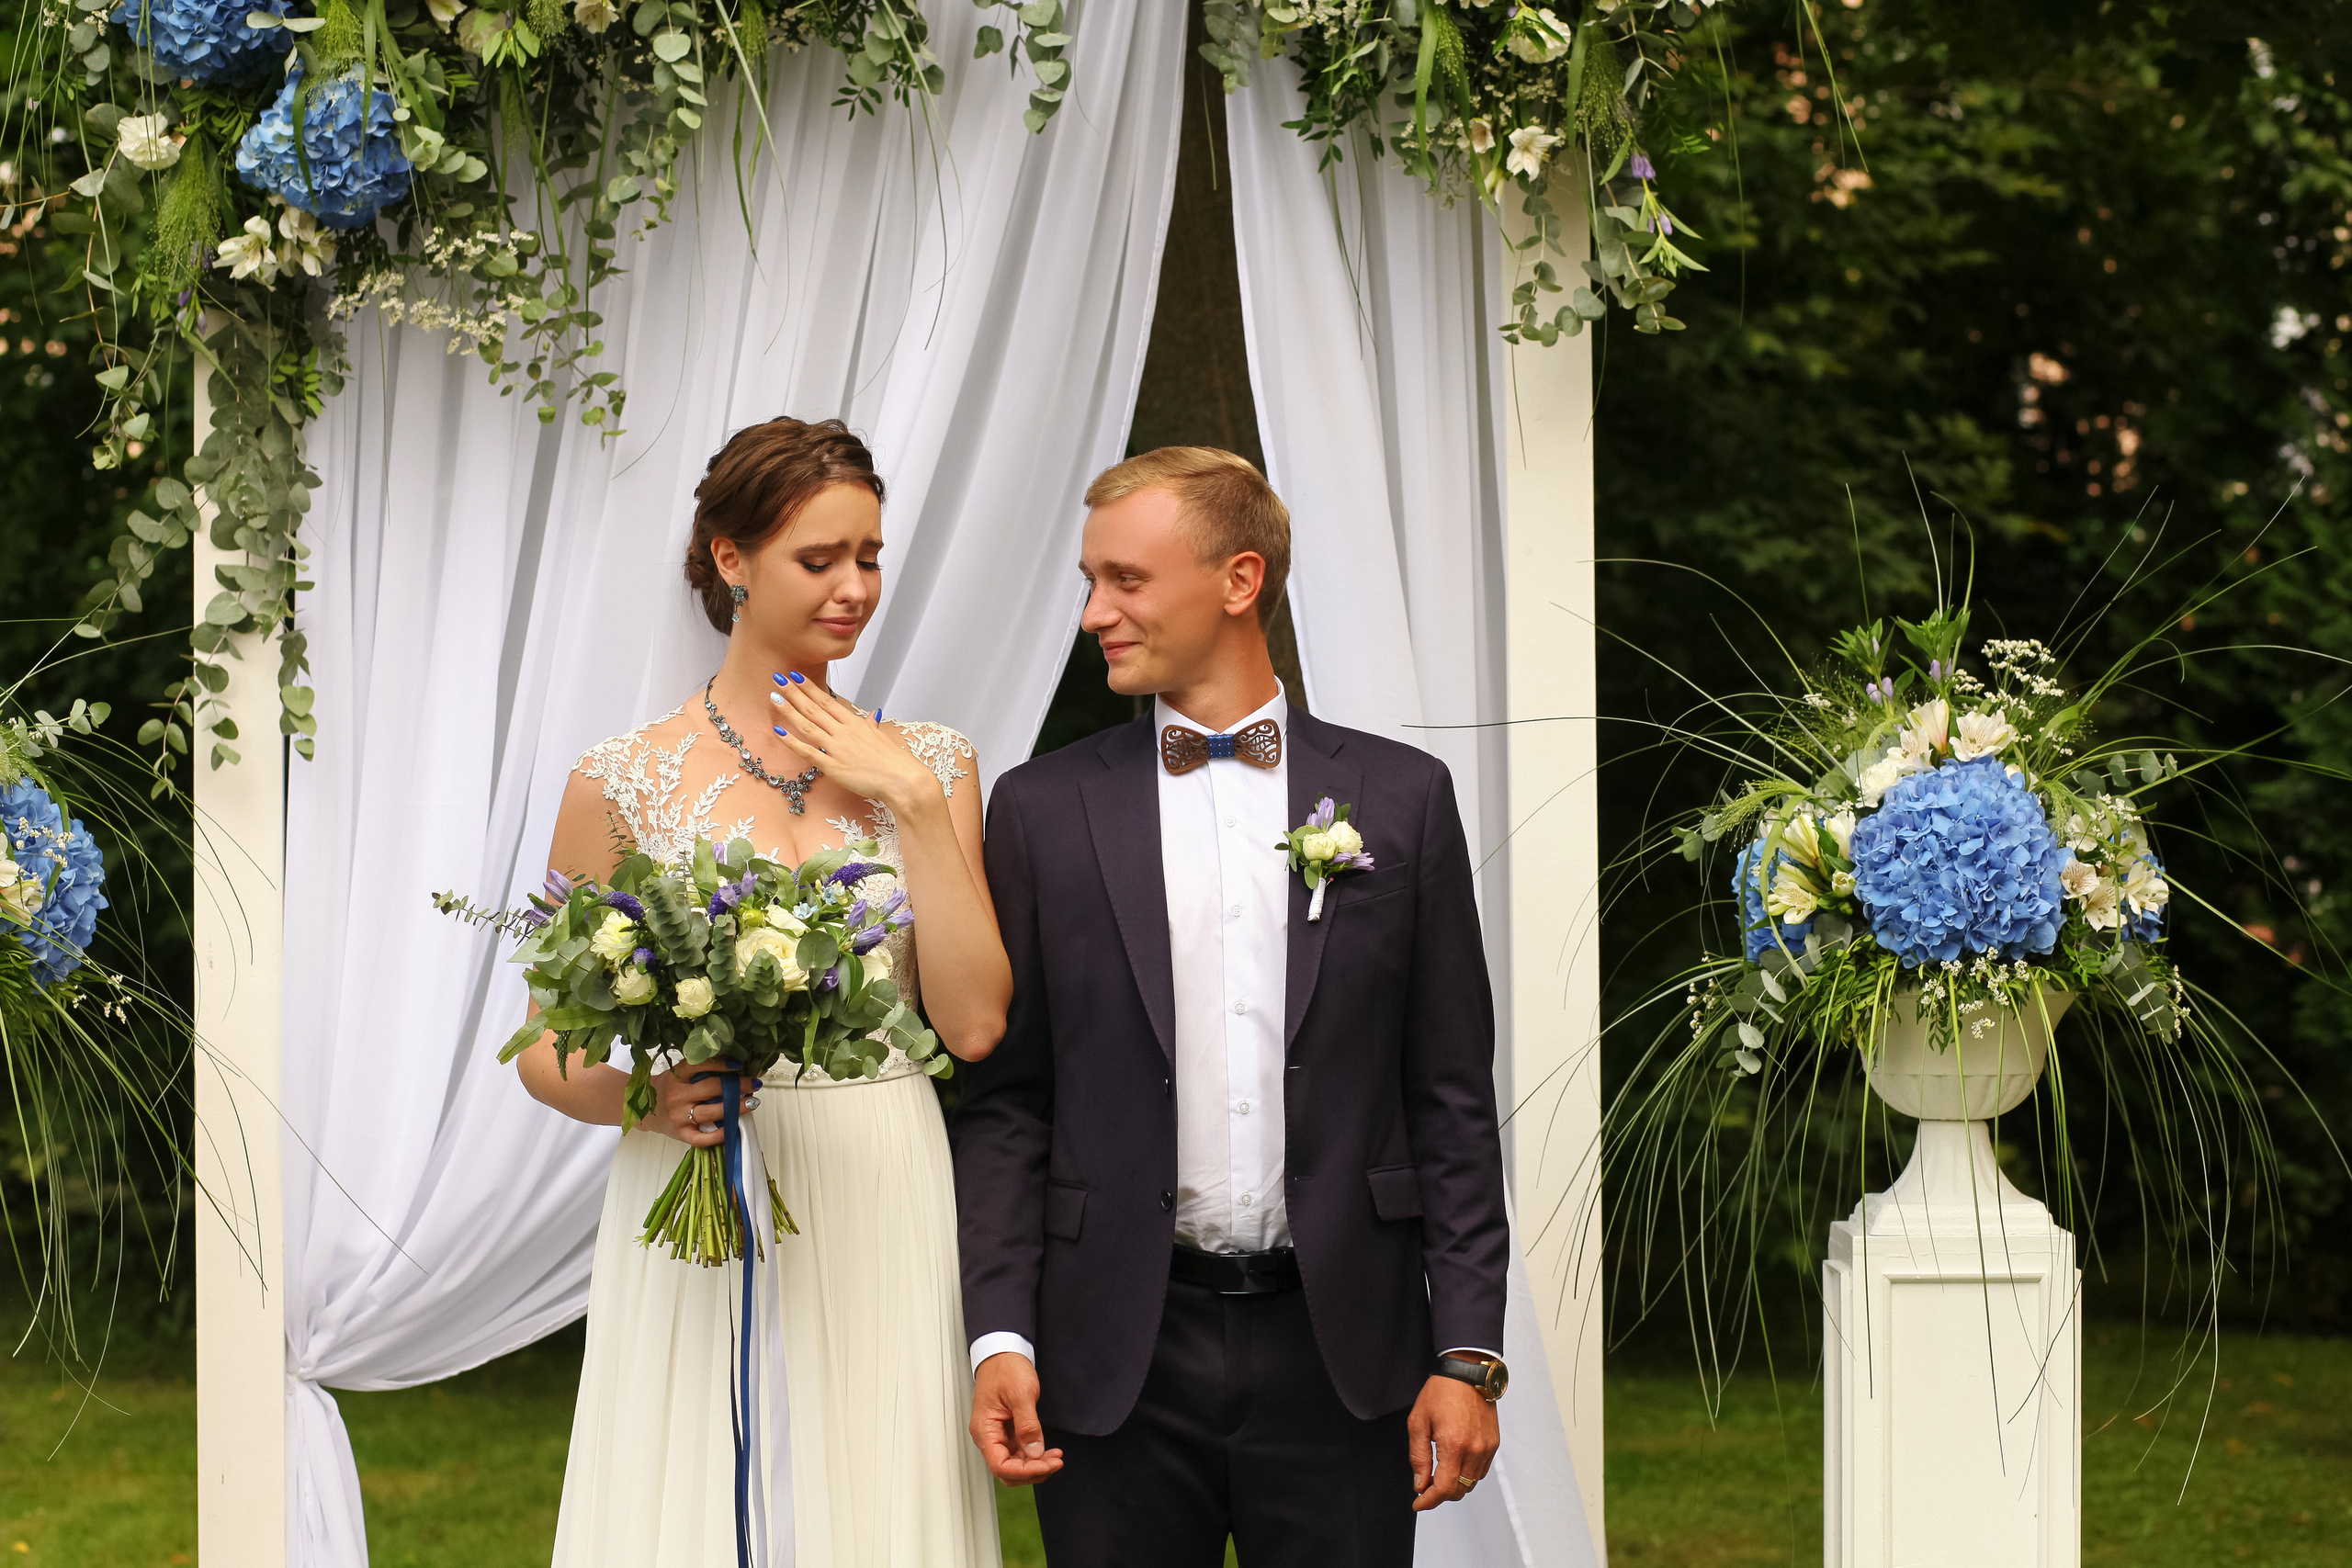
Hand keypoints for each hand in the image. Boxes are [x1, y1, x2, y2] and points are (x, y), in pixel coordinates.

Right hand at [645, 1060, 763, 1147]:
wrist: (644, 1110)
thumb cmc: (668, 1088)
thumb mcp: (678, 1074)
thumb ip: (700, 1069)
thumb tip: (735, 1063)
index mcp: (676, 1077)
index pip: (699, 1065)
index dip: (721, 1064)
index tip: (738, 1064)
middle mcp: (677, 1096)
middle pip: (711, 1088)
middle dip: (737, 1086)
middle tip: (753, 1084)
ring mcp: (679, 1117)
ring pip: (711, 1112)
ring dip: (735, 1107)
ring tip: (752, 1102)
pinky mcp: (681, 1134)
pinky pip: (702, 1138)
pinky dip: (719, 1134)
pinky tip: (733, 1127)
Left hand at [768, 675, 935, 812]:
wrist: (903, 780)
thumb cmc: (894, 761)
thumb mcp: (881, 737)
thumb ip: (871, 724)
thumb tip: (874, 713)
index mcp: (855, 723)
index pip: (828, 700)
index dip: (809, 688)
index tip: (795, 676)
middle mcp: (844, 732)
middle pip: (814, 708)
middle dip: (794, 692)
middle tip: (778, 678)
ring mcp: (837, 748)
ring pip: (808, 725)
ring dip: (790, 711)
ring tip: (774, 698)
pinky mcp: (833, 767)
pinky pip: (809, 752)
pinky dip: (793, 742)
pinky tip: (779, 733)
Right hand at [969, 1351, 1063, 1485]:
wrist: (1004, 1353)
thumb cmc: (1006, 1368)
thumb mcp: (1021, 1394)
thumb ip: (1028, 1425)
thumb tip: (1035, 1452)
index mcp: (984, 1429)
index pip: (1000, 1466)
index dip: (1024, 1471)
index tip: (1046, 1465)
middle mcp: (988, 1436)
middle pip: (1007, 1470)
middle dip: (1032, 1472)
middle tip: (1055, 1462)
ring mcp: (998, 1435)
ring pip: (1014, 1464)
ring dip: (1035, 1465)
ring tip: (1055, 1457)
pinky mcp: (1008, 1431)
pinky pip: (1019, 1452)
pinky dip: (1034, 1456)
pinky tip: (1048, 1451)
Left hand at [1408, 1375, 1498, 1511]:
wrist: (1467, 1372)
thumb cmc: (1440, 1392)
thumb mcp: (1418, 1422)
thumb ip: (1419, 1457)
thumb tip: (1420, 1484)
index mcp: (1454, 1445)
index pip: (1445, 1488)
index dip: (1429, 1501)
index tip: (1419, 1503)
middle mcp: (1475, 1450)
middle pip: (1459, 1490)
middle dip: (1440, 1494)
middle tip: (1425, 1487)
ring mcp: (1487, 1448)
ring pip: (1471, 1483)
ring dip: (1455, 1485)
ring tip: (1439, 1474)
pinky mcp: (1494, 1443)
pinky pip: (1481, 1471)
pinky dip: (1467, 1475)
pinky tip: (1455, 1464)